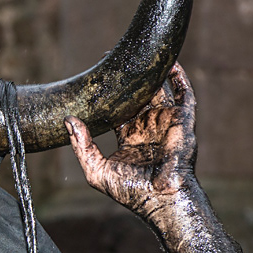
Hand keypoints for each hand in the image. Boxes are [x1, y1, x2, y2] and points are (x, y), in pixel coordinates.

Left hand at [66, 63, 196, 222]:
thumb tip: (68, 120)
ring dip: (151, 74)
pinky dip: (179, 79)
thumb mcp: (96, 170)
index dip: (109, 95)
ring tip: (140, 53)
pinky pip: (184, 95)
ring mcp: (166, 123)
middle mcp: (147, 127)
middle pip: (137, 96)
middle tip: (114, 58)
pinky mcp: (183, 122)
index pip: (117, 109)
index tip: (97, 77)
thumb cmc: (129, 191)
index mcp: (129, 136)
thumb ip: (82, 145)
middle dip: (128, 79)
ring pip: (158, 91)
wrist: (159, 200)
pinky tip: (170, 63)